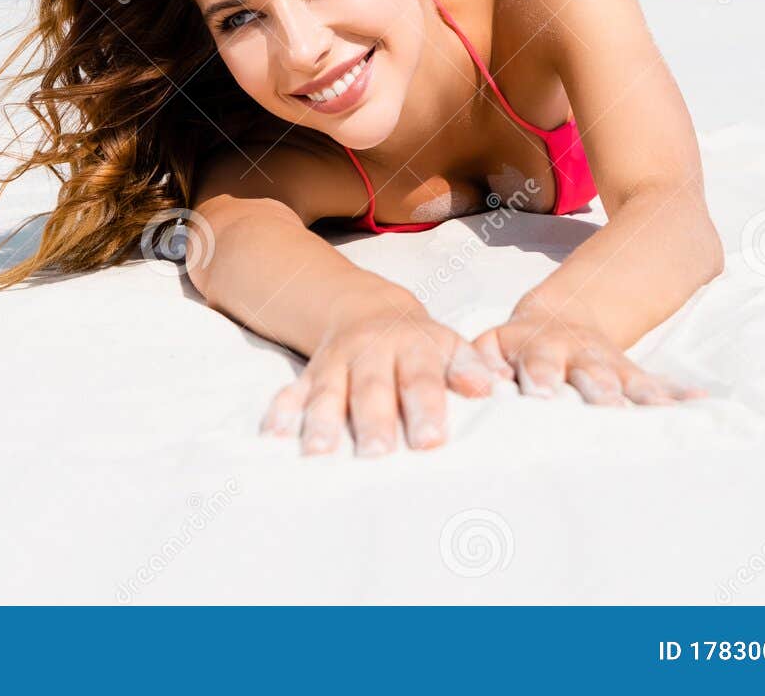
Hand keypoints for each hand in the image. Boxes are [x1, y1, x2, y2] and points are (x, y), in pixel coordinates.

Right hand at [260, 303, 500, 456]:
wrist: (366, 310)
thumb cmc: (419, 344)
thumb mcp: (448, 345)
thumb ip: (468, 367)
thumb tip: (490, 387)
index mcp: (413, 345)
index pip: (421, 377)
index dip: (426, 406)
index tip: (431, 440)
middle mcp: (372, 351)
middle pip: (373, 388)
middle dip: (374, 421)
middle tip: (377, 453)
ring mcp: (337, 362)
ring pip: (329, 391)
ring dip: (323, 421)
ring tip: (320, 452)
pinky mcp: (310, 373)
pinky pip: (292, 391)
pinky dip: (282, 412)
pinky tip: (274, 436)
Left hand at [472, 307, 704, 406]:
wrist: (559, 321)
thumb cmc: (515, 349)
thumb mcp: (491, 347)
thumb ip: (483, 366)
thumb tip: (478, 389)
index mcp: (535, 348)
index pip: (536, 361)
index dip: (540, 375)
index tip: (542, 393)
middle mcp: (575, 355)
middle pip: (589, 372)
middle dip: (599, 390)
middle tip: (608, 407)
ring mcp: (607, 364)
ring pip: (627, 381)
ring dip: (643, 398)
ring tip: (663, 414)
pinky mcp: (631, 375)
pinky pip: (657, 385)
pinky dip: (678, 396)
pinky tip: (701, 404)